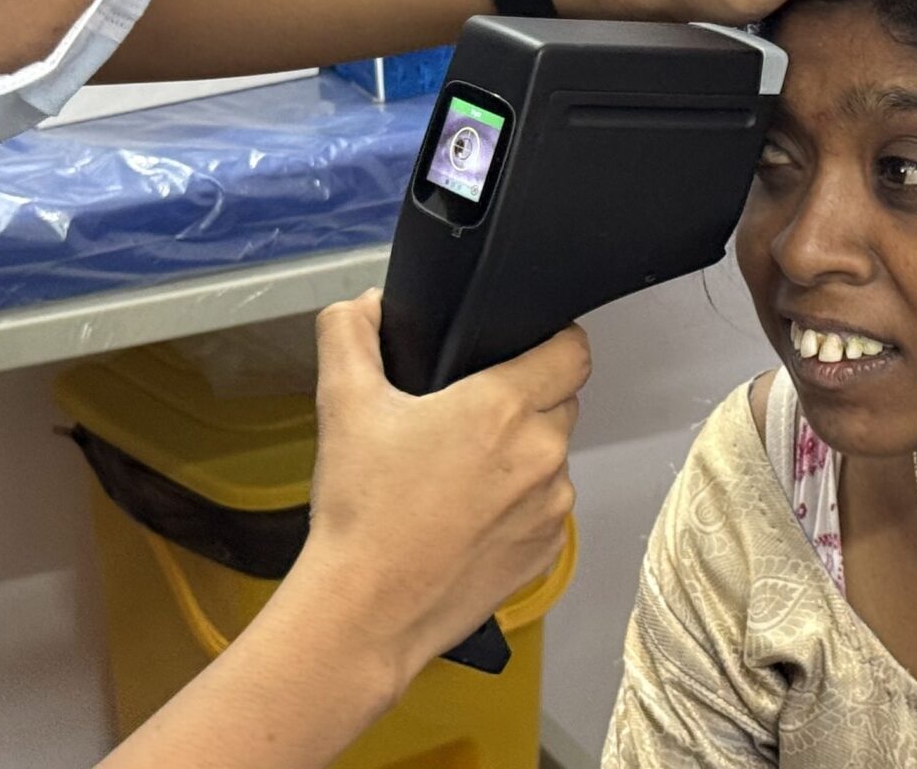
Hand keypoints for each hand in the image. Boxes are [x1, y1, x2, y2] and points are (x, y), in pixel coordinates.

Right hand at [292, 290, 588, 674]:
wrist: (365, 612)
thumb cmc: (362, 512)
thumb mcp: (343, 403)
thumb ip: (350, 333)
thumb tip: (366, 305)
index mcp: (504, 406)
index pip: (573, 350)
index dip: (552, 341)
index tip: (523, 349)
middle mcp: (543, 454)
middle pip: (561, 403)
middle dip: (525, 401)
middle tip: (467, 419)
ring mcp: (552, 508)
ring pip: (553, 460)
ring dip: (521, 458)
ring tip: (459, 476)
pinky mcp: (547, 553)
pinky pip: (547, 511)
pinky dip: (518, 508)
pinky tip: (467, 519)